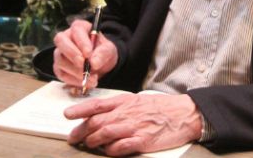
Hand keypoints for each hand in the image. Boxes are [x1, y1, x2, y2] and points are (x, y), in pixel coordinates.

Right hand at [53, 19, 117, 90]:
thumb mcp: (108, 49)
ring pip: (60, 60)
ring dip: (76, 71)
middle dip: (72, 54)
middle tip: (83, 65)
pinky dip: (73, 80)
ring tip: (92, 78)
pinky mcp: (59, 67)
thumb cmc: (102, 51)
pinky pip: (61, 74)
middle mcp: (66, 37)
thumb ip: (103, 53)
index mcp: (80, 27)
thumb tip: (93, 63)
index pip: (76, 30)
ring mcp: (60, 52)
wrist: (100, 62)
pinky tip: (85, 82)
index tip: (88, 54)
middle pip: (61, 41)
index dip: (81, 42)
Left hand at [64, 93, 201, 155]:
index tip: (67, 115)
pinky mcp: (142, 141)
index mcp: (126, 101)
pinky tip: (108, 151)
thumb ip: (121, 108)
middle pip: (96, 122)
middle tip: (73, 138)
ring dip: (93, 141)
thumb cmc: (162, 108)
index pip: (97, 105)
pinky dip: (110, 150)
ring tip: (89, 145)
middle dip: (81, 131)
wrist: (184, 114)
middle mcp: (127, 113)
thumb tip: (102, 116)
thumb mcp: (139, 101)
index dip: (80, 110)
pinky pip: (120, 147)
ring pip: (104, 134)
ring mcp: (134, 127)